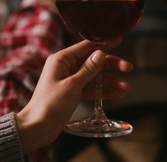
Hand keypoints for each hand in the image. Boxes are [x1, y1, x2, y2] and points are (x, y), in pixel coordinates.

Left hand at [16, 38, 132, 152]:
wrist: (37, 127)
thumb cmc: (48, 105)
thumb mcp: (72, 85)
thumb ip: (88, 69)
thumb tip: (101, 53)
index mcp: (62, 60)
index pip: (87, 46)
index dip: (104, 43)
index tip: (118, 39)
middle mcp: (67, 67)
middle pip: (94, 62)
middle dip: (112, 65)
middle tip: (128, 68)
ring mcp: (71, 80)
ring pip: (96, 76)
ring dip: (111, 81)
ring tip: (126, 87)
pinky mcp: (74, 92)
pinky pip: (93, 88)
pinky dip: (104, 91)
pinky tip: (117, 95)